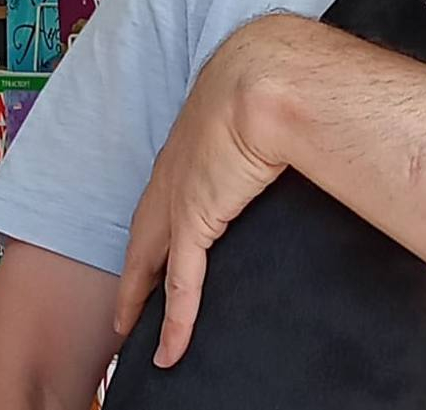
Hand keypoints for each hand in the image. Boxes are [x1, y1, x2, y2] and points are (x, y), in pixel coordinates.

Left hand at [112, 14, 294, 366]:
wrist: (266, 78)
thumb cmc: (272, 76)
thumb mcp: (264, 97)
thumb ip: (270, 116)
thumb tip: (299, 119)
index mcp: (190, 140)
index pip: (166, 191)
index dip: (157, 221)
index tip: (156, 242)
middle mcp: (174, 171)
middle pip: (143, 231)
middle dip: (133, 266)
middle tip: (125, 299)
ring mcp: (179, 198)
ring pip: (149, 262)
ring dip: (138, 296)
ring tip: (129, 326)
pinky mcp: (194, 222)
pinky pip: (182, 285)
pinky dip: (176, 321)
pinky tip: (169, 350)